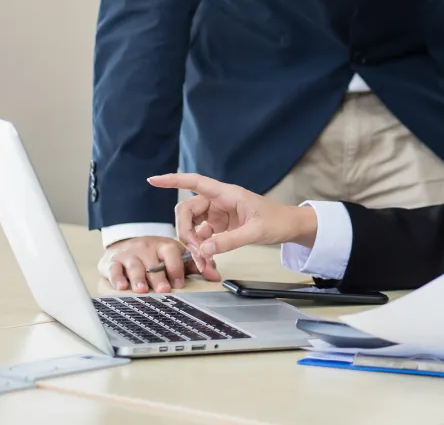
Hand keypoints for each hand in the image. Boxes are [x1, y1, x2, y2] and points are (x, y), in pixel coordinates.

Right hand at [98, 236, 197, 293]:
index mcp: (164, 245)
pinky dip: (117, 278)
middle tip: (164, 289)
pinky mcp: (113, 261)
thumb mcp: (174, 256)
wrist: (124, 245)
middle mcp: (146, 247)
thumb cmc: (154, 255)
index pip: (172, 252)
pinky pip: (114, 269)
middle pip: (153, 262)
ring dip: (139, 279)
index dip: (176, 267)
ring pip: (135, 266)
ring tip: (143, 290)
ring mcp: (130, 254)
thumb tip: (215, 276)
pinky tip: (122, 287)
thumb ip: (194, 265)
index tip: (180, 282)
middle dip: (159, 277)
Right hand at [146, 172, 311, 280]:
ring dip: (193, 245)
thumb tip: (204, 250)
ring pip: (193, 227)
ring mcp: (218, 215)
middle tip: (194, 251)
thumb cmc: (278, 220)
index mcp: (227, 194)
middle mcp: (219, 202)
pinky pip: (203, 238)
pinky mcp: (221, 228)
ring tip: (203, 264)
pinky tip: (208, 264)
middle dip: (185, 231)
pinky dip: (202, 251)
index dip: (173, 180)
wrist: (291, 227)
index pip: (194, 182)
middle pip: (187, 211)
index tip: (153, 180)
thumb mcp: (256, 231)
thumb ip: (230, 241)